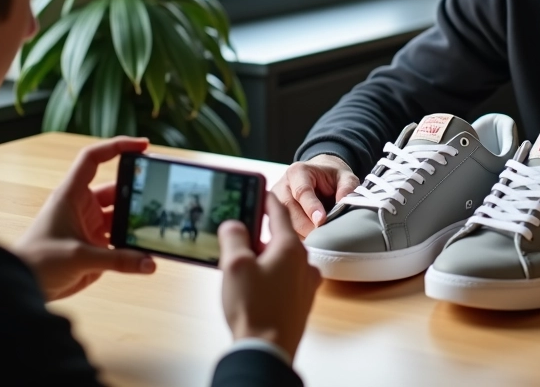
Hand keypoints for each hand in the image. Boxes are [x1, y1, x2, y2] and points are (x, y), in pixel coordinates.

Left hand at [14, 136, 155, 300]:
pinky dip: (133, 243)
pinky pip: (119, 240)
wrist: (22, 287)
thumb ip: (117, 260)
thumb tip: (150, 263)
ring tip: (159, 224)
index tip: (144, 146)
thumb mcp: (79, 257)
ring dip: (136, 220)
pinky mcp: (94, 246)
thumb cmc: (38, 261)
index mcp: (71, 195)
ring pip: (121, 216)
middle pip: (116, 189)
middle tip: (161, 192)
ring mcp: (89, 226)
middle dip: (137, 190)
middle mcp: (82, 206)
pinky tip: (148, 250)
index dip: (118, 146)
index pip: (94, 159)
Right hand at [219, 193, 321, 360]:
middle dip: (259, 233)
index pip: (279, 211)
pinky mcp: (301, 300)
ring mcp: (305, 283)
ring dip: (265, 256)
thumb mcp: (234, 265)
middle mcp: (303, 262)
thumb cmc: (254, 308)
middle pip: (280, 236)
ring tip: (242, 264)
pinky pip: (285, 277)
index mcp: (290, 247)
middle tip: (238, 233)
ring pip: (283, 258)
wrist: (267, 350)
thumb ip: (234, 237)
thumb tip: (234, 225)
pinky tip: (255, 285)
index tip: (257, 190)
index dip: (265, 198)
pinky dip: (271, 274)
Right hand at [272, 154, 360, 236]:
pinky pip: (285, 230)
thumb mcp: (345, 176)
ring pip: (286, 223)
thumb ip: (347, 187)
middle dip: (307, 226)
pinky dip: (299, 237)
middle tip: (324, 237)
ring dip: (303, 234)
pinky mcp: (274, 214)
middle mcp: (283, 185)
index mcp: (298, 172)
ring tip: (320, 239)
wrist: (320, 178)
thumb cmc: (331, 178)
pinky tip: (311, 239)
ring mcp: (276, 201)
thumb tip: (344, 202)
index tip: (322, 220)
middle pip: (290, 210)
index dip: (311, 207)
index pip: (302, 191)